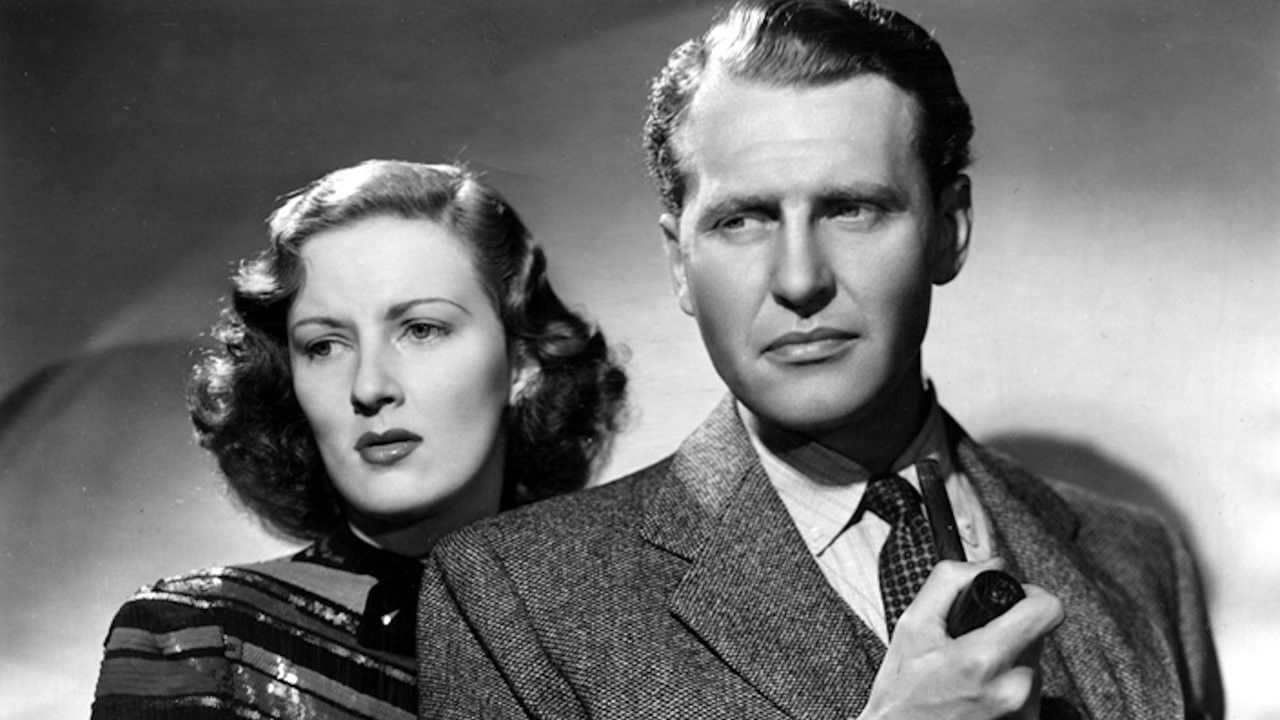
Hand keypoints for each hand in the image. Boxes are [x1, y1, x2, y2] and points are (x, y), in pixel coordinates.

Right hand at [858, 559, 1064, 719]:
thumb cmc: (901, 697)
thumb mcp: (912, 628)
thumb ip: (950, 583)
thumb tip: (988, 564)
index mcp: (985, 658)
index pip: (1047, 610)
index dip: (1032, 595)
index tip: (1015, 597)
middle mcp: (1013, 689)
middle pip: (1036, 636)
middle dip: (1007, 631)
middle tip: (971, 642)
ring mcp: (1024, 713)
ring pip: (1033, 664)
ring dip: (1007, 660)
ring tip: (970, 673)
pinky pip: (1028, 691)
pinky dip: (1006, 685)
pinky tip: (977, 693)